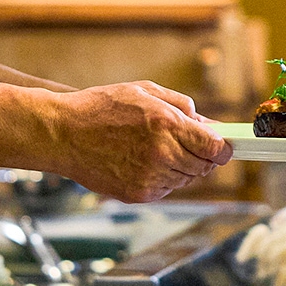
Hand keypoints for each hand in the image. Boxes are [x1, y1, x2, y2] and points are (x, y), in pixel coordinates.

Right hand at [44, 81, 232, 203]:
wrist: (63, 134)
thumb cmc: (101, 108)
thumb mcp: (145, 92)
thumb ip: (182, 107)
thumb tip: (209, 125)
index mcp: (166, 125)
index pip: (215, 148)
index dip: (223, 148)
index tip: (222, 146)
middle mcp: (161, 154)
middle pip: (204, 167)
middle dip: (201, 155)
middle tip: (185, 144)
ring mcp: (149, 177)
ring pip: (186, 179)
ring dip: (181, 167)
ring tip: (154, 150)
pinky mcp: (137, 194)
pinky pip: (166, 189)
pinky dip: (162, 178)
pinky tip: (141, 162)